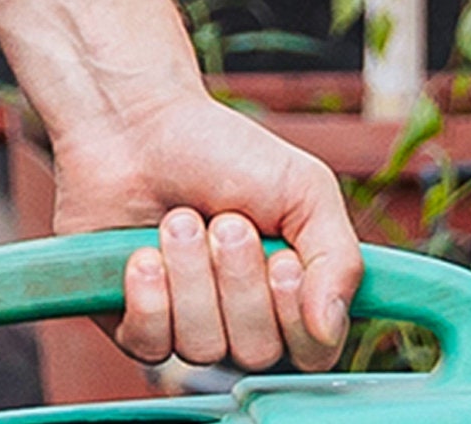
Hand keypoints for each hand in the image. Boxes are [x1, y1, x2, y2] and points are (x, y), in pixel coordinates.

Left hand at [50, 86, 360, 373]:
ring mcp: (183, 324)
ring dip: (190, 273)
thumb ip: (338, 258)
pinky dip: (149, 298)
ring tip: (179, 219)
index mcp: (287, 297)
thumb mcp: (304, 188)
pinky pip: (150, 346)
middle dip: (237, 279)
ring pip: (201, 348)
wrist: (136, 118)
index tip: (279, 256)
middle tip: (223, 220)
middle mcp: (237, 321)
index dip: (294, 311)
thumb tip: (329, 327)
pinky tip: (143, 256)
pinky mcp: (131, 319)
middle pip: (255, 351)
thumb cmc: (221, 149)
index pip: (311, 352)